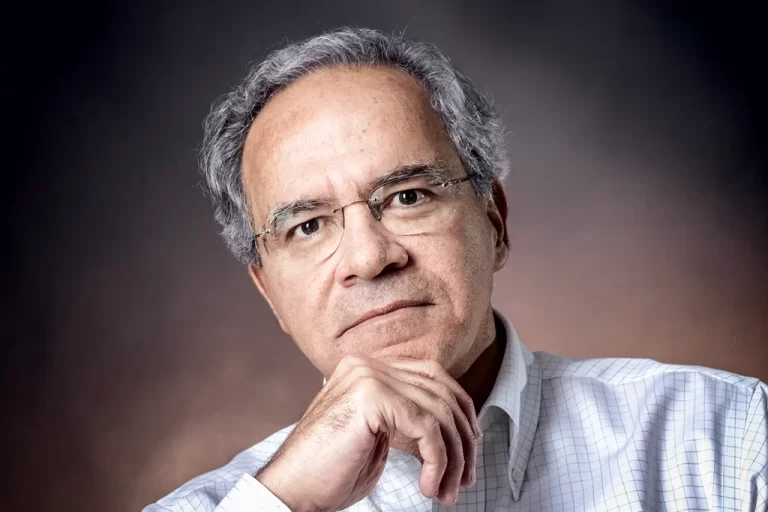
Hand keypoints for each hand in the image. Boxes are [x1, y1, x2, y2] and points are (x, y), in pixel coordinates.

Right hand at [256, 354, 480, 510]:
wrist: (291, 488)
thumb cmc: (331, 471)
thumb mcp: (378, 437)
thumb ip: (406, 418)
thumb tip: (455, 426)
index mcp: (368, 368)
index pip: (433, 377)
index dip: (459, 412)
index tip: (469, 450)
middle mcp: (368, 364)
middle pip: (441, 391)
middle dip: (462, 439)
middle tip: (465, 478)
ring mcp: (368, 376)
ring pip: (438, 412)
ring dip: (453, 457)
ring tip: (448, 490)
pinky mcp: (371, 397)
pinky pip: (426, 428)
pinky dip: (438, 461)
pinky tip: (430, 485)